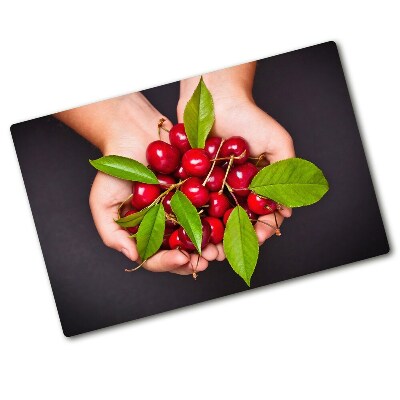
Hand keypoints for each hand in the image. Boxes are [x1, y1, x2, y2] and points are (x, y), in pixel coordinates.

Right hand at [56, 93, 209, 274]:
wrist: (134, 132)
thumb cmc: (115, 167)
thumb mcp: (103, 202)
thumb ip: (112, 234)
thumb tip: (134, 257)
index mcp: (145, 232)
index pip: (156, 257)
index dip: (168, 263)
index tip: (181, 259)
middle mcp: (166, 225)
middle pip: (182, 252)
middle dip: (196, 259)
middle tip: (208, 259)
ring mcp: (184, 210)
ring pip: (200, 235)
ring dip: (211, 244)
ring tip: (219, 248)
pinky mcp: (199, 193)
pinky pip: (211, 209)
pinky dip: (220, 218)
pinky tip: (227, 222)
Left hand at [178, 69, 294, 255]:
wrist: (216, 97)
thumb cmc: (251, 117)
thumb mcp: (278, 143)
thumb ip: (286, 174)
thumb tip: (287, 211)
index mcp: (255, 187)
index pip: (258, 216)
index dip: (257, 231)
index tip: (253, 241)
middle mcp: (233, 190)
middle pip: (232, 223)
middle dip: (228, 242)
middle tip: (221, 255)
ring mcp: (211, 187)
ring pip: (209, 219)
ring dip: (207, 237)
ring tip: (202, 250)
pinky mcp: (190, 180)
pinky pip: (189, 204)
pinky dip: (187, 218)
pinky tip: (183, 231)